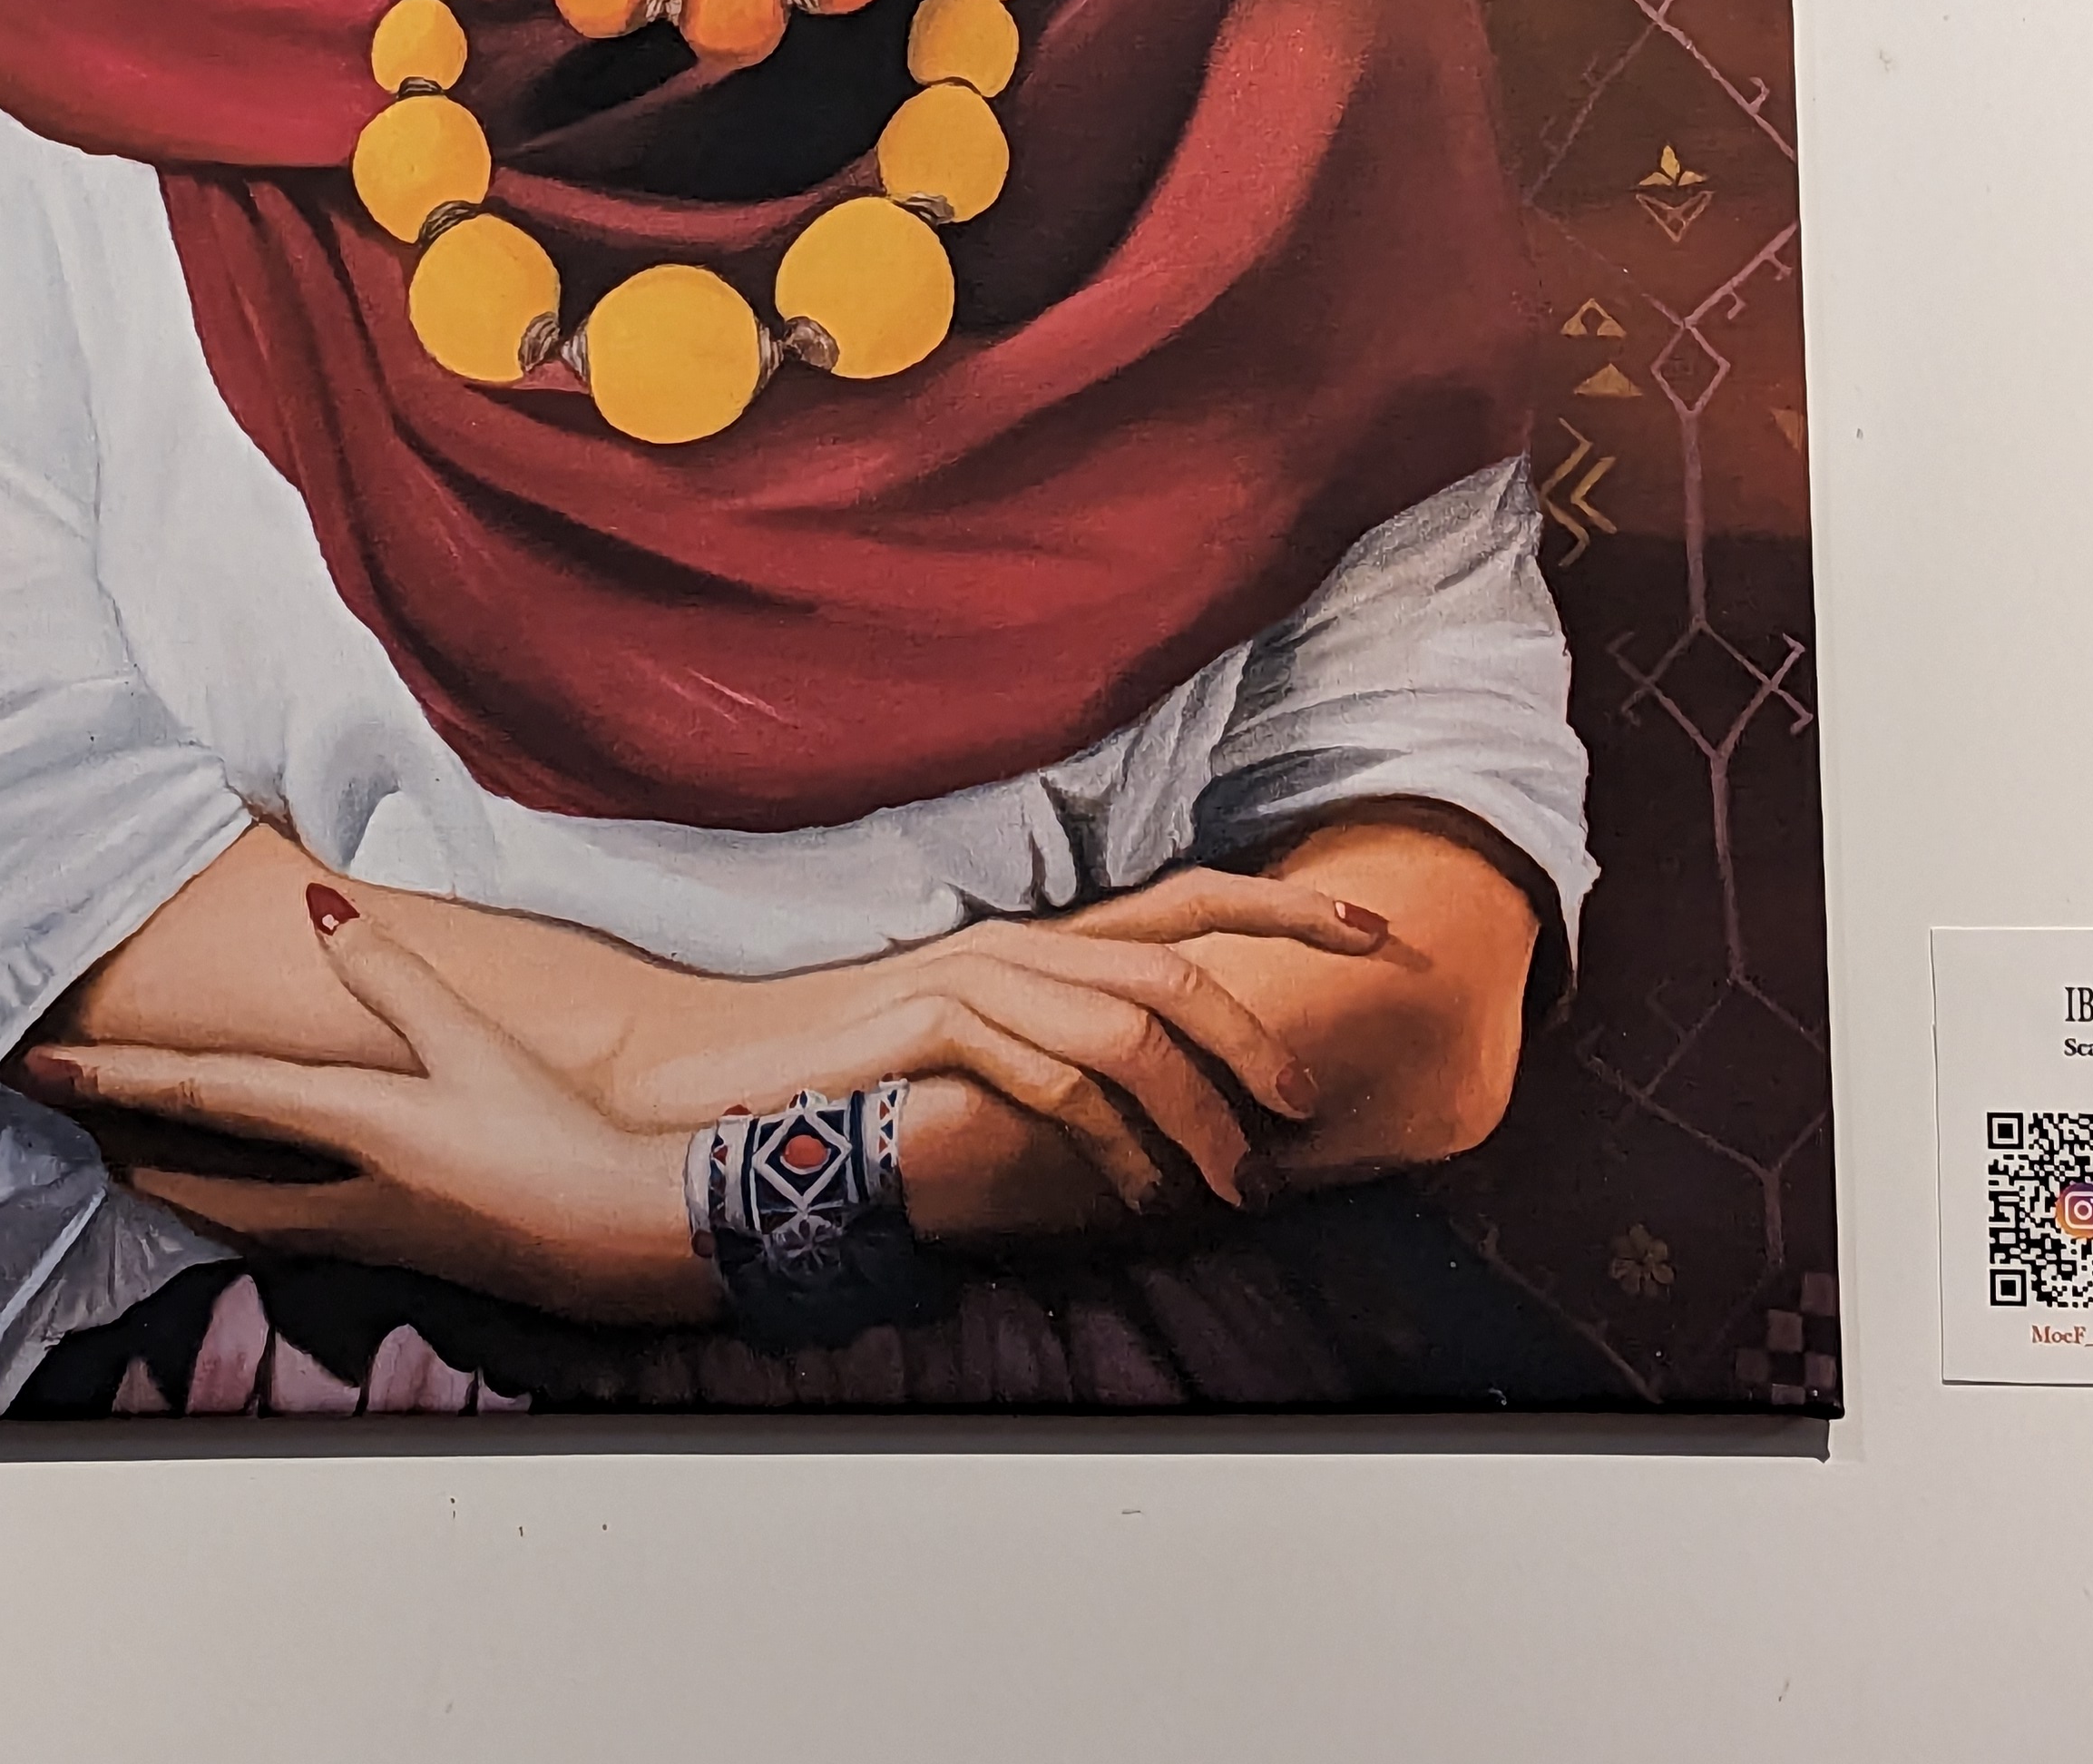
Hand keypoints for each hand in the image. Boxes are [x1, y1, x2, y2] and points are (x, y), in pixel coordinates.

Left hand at [24, 886, 709, 1327]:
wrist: (625, 1240)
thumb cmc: (553, 1140)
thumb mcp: (474, 1042)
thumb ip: (393, 973)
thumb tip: (318, 908)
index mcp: (355, 1128)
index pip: (210, 1095)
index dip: (120, 1077)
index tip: (43, 1068)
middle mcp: (342, 1195)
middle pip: (205, 1178)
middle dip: (131, 1147)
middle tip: (70, 1123)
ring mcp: (368, 1237)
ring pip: (242, 1215)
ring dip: (180, 1182)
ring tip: (135, 1158)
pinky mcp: (401, 1255)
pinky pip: (290, 1230)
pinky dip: (243, 1203)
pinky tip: (253, 1193)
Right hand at [613, 870, 1389, 1216]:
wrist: (719, 1074)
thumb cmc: (854, 1077)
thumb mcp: (974, 1055)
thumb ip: (1061, 1056)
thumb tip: (1166, 1112)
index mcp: (1039, 940)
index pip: (1183, 896)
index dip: (1282, 903)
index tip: (1372, 925)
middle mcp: (1017, 941)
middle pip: (1172, 958)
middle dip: (1256, 1024)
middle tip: (1306, 1105)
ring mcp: (972, 976)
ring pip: (1124, 1022)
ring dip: (1195, 1110)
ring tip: (1234, 1184)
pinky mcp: (930, 1024)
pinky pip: (1050, 1077)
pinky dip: (1109, 1140)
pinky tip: (1135, 1196)